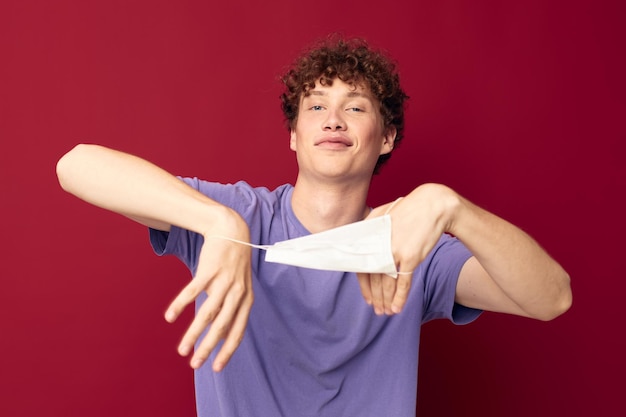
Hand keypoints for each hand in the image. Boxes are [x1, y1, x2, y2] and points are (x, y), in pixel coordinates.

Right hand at [164, 211, 253, 371]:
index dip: (227, 350)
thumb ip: (229, 306)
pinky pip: (193, 291)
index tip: (216, 368)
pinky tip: (170, 317)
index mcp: (246, 300)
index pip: (237, 331)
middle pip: (221, 327)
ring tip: (182, 349)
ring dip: (193, 334)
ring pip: (207, 314)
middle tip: (194, 365)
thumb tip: (213, 328)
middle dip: (207, 348)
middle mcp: (237, 293)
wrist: (231, 231)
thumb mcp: (239, 285)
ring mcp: (224, 282)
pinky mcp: (209, 270)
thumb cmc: (233, 263)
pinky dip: (181, 305)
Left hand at [356, 184, 458, 314]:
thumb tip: (358, 249)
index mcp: (368, 236)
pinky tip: (397, 308)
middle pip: (373, 279)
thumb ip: (369, 232)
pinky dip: (400, 297)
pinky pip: (403, 282)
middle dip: (375, 297)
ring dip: (386, 300)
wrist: (433, 205)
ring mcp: (393, 252)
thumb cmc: (407, 210)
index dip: (364, 286)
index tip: (367, 297)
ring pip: (386, 284)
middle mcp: (377, 245)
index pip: (361, 267)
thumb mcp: (381, 215)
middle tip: (376, 309)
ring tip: (386, 312)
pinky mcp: (410, 257)